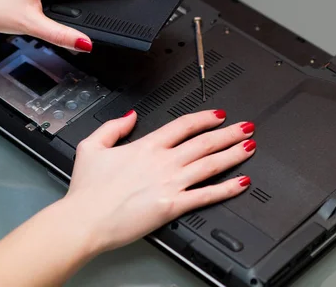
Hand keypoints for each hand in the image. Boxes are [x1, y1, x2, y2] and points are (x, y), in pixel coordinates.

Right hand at [64, 109, 255, 252]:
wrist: (85, 220)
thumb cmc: (87, 189)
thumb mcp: (92, 146)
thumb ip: (113, 127)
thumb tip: (131, 116)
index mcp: (146, 146)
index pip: (183, 125)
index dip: (204, 118)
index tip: (218, 115)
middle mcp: (163, 162)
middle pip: (204, 142)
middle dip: (229, 133)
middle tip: (246, 127)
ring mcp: (170, 183)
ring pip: (210, 164)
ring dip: (233, 154)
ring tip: (250, 147)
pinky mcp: (173, 206)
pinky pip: (206, 196)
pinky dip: (227, 189)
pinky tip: (241, 183)